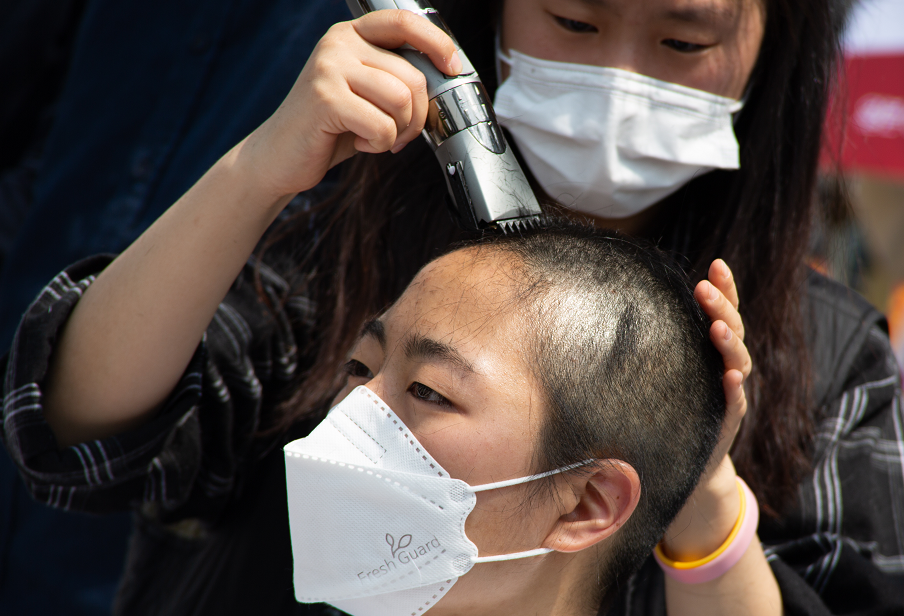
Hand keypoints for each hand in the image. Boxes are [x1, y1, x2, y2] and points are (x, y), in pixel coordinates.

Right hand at [233, 10, 460, 199]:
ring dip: (399, 132)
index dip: (437, 44)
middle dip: (418, 116)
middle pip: (413, 76)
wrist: (280, 156)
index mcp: (351, 35)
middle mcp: (339, 44)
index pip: (404, 22)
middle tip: (399, 134)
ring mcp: (330, 68)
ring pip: (402, 101)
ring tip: (377, 138)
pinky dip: (379, 145)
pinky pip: (382, 125)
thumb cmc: (329, 128)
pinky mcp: (325, 98)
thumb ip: (395, 78)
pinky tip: (359, 144)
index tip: (453, 67)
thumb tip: (444, 79)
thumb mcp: (365, 93)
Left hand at [662, 259, 751, 559]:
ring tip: (717, 328)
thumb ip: (654, 344)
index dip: (726, 289)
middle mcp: (727, 367)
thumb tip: (612, 307)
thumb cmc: (668, 410)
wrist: (683, 466)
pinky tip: (731, 377)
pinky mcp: (727, 422)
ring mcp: (731, 393)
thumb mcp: (661, 371)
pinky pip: (736, 403)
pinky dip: (735, 389)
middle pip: (733, 330)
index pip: (725, 312)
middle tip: (705, 288)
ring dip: (729, 343)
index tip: (717, 263)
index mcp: (712, 350)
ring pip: (739, 361)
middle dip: (723, 307)